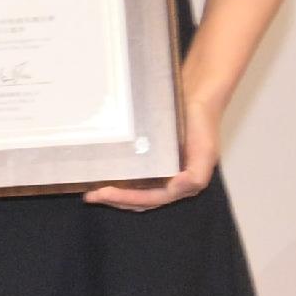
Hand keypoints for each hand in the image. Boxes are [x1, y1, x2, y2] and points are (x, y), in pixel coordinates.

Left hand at [88, 81, 219, 210]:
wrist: (199, 95)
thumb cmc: (201, 124)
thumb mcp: (206, 151)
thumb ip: (196, 176)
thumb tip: (175, 189)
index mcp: (182, 183)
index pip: (151, 199)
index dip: (127, 199)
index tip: (103, 194)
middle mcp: (170, 180)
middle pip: (140, 199)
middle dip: (115, 200)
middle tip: (90, 196)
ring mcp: (161, 169)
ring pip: (135, 190)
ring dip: (114, 194)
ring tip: (92, 191)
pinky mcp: (151, 156)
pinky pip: (133, 172)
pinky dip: (118, 177)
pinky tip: (102, 172)